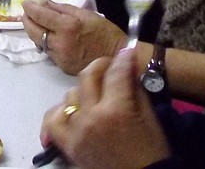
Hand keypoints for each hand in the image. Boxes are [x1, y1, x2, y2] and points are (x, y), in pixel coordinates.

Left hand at [22, 0, 123, 75]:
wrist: (118, 57)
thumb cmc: (105, 32)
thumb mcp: (86, 14)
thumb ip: (62, 8)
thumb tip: (45, 2)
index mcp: (67, 26)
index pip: (40, 16)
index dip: (30, 8)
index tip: (26, 2)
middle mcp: (60, 43)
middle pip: (33, 31)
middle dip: (27, 20)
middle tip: (27, 13)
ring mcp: (60, 57)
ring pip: (38, 43)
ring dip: (34, 32)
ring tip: (36, 24)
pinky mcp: (62, 67)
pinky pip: (48, 52)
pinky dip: (45, 43)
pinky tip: (49, 37)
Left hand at [40, 50, 170, 168]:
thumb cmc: (151, 150)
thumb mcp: (149, 116)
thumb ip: (135, 88)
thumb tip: (126, 66)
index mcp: (116, 110)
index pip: (115, 73)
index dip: (122, 59)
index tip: (126, 53)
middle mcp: (91, 117)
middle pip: (87, 76)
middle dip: (101, 66)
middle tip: (110, 67)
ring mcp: (75, 131)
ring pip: (70, 95)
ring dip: (84, 91)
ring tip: (96, 95)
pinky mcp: (67, 145)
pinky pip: (52, 120)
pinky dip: (60, 112)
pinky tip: (71, 110)